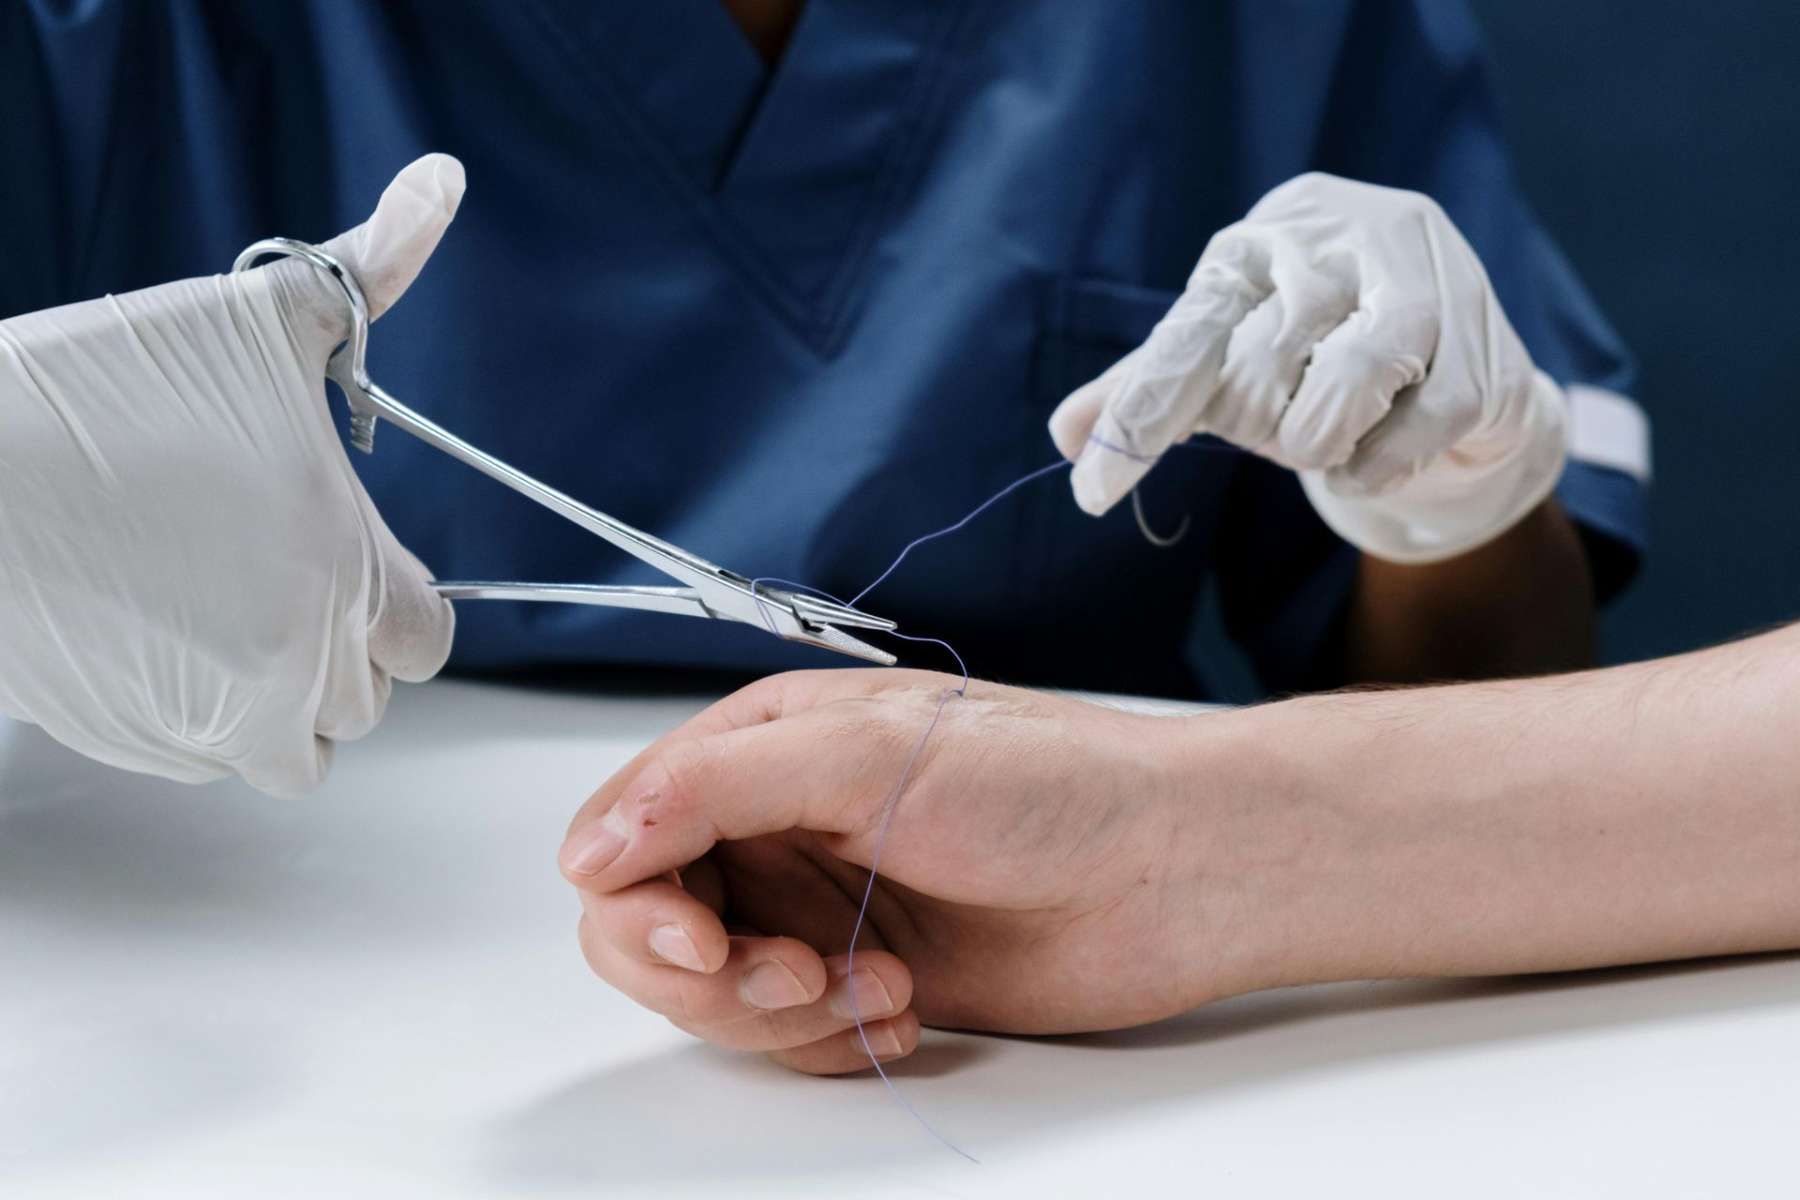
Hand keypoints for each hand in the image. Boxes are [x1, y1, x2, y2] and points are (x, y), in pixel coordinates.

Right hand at [0, 154, 463, 794]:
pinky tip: (150, 628)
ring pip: (294, 745)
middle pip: (365, 697)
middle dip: (336, 647)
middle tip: (269, 574)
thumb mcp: (257, 315)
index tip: (350, 561)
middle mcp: (297, 661)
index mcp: (345, 569)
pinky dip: (197, 714)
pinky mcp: (138, 744)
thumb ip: (371, 270)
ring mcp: (216, 717)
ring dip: (276, 695)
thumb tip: (444, 182)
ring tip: (213, 605)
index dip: (398, 604)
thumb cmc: (106, 388)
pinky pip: (206, 759)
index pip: (427, 640)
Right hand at [559, 670, 1242, 1073]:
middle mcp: (773, 825)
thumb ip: (714, 790)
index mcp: (759, 746)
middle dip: (710, 975)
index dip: (637, 901)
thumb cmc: (1048, 781)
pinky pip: (788, 1039)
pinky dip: (836, 1040)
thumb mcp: (868, 755)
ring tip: (879, 986)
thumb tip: (589, 849)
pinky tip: (908, 1007)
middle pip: (649, 930)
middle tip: (797, 975)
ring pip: (714, 997)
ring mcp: (814, 907)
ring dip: (783, 1012)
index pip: (623, 832)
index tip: (701, 943)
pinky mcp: (859, 979)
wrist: (1172, 871)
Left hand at [1050, 172, 1567, 562]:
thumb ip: (1150, 384)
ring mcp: (1420, 285)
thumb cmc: (1316, 343)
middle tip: (1286, 416)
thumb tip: (1065, 434)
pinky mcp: (1478, 350)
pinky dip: (1375, 468)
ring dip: (1316, 445)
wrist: (1459, 347)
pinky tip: (1375, 452)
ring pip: (1331, 404)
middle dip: (1260, 428)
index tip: (1092, 492)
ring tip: (1328, 431)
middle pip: (1253, 381)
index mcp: (1256, 245)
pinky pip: (1405, 440)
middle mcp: (1336, 244)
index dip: (1139, 417)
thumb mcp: (1226, 349)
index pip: (1185, 338)